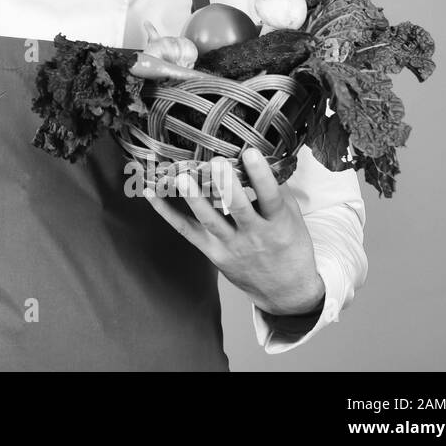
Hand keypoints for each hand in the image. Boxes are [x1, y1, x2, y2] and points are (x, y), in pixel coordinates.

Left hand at [143, 148, 325, 317]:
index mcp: (278, 224)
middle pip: (239, 209)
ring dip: (193, 198)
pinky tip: (151, 194)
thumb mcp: (293, 220)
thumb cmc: (290, 249)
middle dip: (227, 185)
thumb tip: (263, 157)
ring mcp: (231, 245)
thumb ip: (279, 191)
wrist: (285, 292)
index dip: (261, 176)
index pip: (270, 198)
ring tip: (180, 176)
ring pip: (210, 221)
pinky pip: (186, 231)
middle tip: (215, 162)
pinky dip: (167, 213)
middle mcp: (254, 235)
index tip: (250, 153)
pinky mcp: (212, 252)